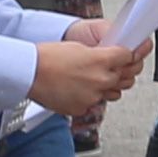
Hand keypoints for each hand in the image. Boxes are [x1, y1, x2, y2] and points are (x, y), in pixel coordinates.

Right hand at [29, 33, 150, 113]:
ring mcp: (92, 96)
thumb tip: (111, 57)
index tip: (127, 56)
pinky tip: (76, 89)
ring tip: (87, 79)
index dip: (127, 55)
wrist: (28, 73)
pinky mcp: (82, 108)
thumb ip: (100, 54)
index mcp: (101, 60)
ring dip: (104, 86)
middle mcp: (100, 80)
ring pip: (111, 93)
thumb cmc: (48, 58)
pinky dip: (88, 97)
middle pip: (123, 77)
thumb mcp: (79, 47)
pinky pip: (93, 104)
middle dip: (117, 72)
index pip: (129, 57)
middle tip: (105, 68)